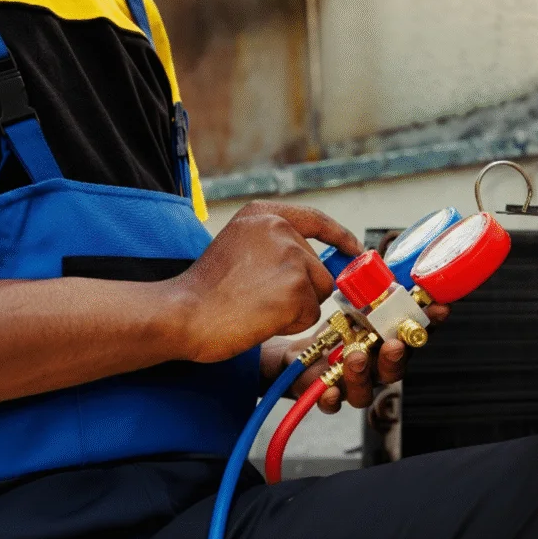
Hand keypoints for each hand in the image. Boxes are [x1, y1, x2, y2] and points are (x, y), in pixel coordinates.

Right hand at [175, 201, 362, 363]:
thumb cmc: (206, 290)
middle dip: (299, 291)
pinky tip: (260, 318)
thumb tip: (314, 264)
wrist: (183, 313)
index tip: (354, 248)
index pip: (314, 219)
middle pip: (318, 269)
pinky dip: (290, 324)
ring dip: (294, 308)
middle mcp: (279, 228)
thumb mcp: (239, 247)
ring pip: (317, 293)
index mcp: (263, 214)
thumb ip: (273, 247)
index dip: (338, 236)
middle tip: (259, 300)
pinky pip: (310, 314)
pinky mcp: (295, 286)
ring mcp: (290, 255)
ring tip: (257, 307)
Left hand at [261, 300, 450, 413]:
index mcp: (387, 344)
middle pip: (395, 369)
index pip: (414, 335)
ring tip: (356, 357)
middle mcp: (375, 367)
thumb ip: (372, 292)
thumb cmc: (335, 331)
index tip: (439, 308)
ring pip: (365, 389)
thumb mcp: (354, 306)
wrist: (299, 355)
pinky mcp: (327, 394)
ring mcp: (353, 384)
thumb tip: (388, 264)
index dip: (430, 323)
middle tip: (393, 343)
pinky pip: (333, 404)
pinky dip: (332, 398)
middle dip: (396, 356)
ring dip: (363, 374)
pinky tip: (330, 389)